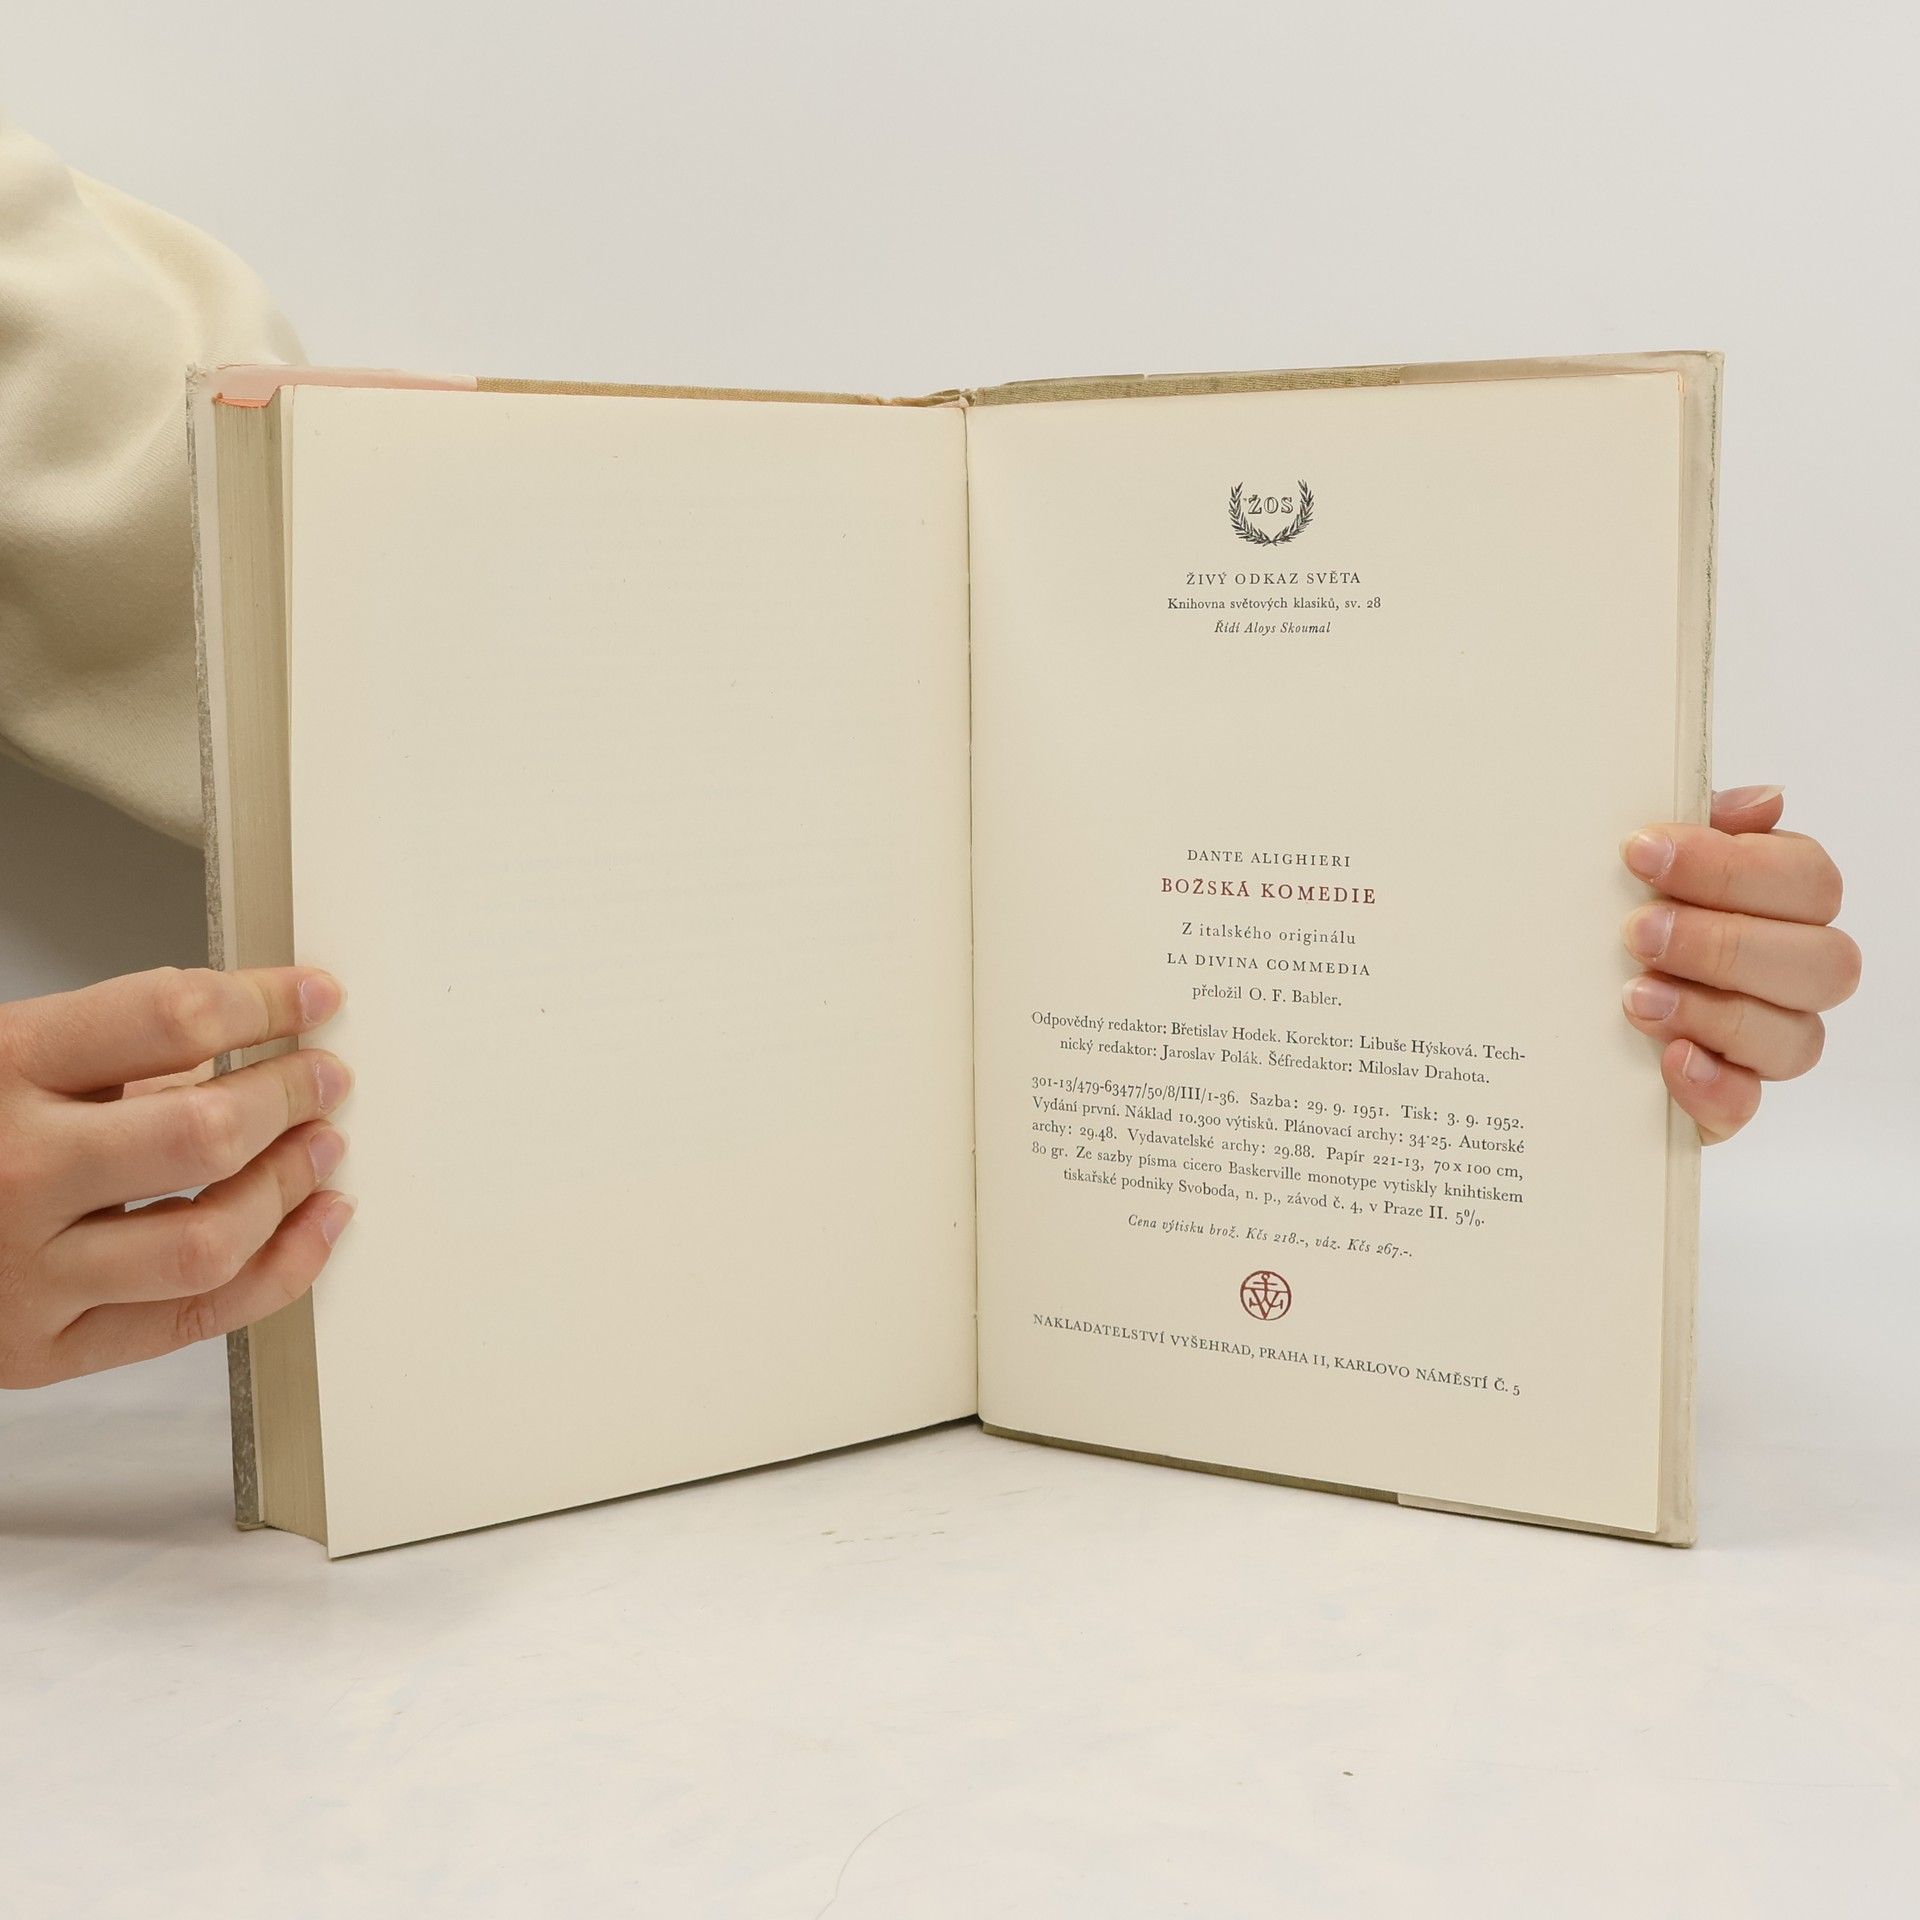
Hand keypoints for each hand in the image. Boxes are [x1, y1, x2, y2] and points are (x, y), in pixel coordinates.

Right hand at [0, 966, 352, 1387]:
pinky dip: (280, 1272)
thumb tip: (231, 1041)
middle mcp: (13, 1172)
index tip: (315, 997)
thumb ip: (106, 1045)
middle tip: (328, 1077)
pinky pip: (195, 1318)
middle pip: (203, 1131)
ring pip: (210, 1237)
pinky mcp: (42, 1350)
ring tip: (324, 1147)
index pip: (167, 1015)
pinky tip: (316, 1225)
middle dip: (290, 1097)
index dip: (266, 1000)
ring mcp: (27, 1272)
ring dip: (291, 1186)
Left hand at [1619, 785, 1857, 1143]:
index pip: (1807, 880)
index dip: (1732, 867)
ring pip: (1797, 1038)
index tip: (1642, 853)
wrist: (1547, 1007)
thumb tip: (1766, 801)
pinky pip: (1746, 1105)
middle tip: (1638, 933)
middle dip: (1726, 943)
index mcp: (1782, 904)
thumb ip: (1700, 827)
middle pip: (1822, 962)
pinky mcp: (1724, 1100)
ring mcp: (1763, 1044)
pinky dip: (1712, 1085)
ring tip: (1634, 998)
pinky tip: (1670, 1060)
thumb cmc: (1611, 916)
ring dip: (1716, 1012)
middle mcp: (1790, 975)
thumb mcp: (1640, 865)